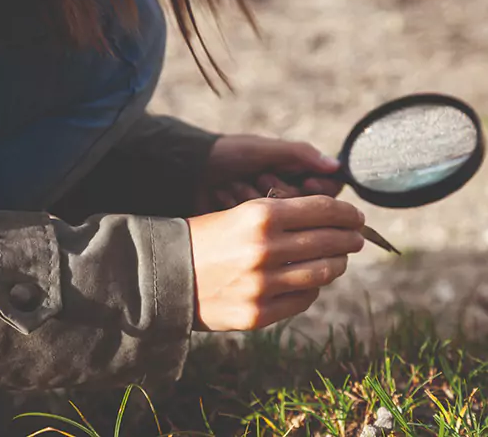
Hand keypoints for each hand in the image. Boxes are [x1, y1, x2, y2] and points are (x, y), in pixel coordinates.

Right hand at [187, 195, 364, 330]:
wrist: (167, 273)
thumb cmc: (206, 236)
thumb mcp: (240, 212)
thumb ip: (283, 216)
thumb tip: (328, 221)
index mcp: (261, 215)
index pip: (323, 210)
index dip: (347, 213)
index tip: (357, 217)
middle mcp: (265, 249)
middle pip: (330, 241)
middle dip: (351, 238)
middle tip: (356, 238)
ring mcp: (263, 285)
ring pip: (323, 273)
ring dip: (338, 263)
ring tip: (339, 259)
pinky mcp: (258, 313)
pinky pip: (304, 299)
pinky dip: (313, 288)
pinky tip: (309, 281)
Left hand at [195, 135, 342, 213]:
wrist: (189, 170)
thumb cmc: (229, 153)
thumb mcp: (264, 149)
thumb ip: (300, 155)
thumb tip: (336, 166)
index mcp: (293, 174)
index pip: (326, 191)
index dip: (318, 189)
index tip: (305, 182)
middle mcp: (283, 195)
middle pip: (304, 208)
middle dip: (279, 189)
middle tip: (259, 176)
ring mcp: (266, 213)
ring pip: (281, 220)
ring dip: (255, 196)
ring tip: (236, 183)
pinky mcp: (249, 227)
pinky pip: (259, 228)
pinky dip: (241, 207)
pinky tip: (225, 195)